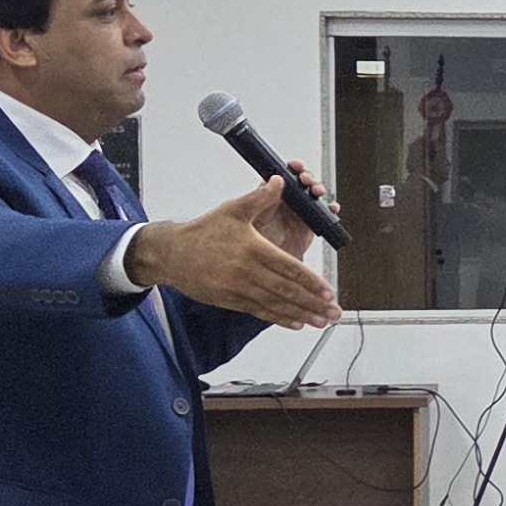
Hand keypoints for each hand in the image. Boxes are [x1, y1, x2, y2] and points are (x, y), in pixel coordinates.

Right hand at [127, 181, 339, 327]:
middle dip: (313, 303)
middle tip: (333, 311)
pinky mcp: (231, 300)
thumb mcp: (232, 210)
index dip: (310, 281)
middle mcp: (247, 273)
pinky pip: (260, 312)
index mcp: (253, 249)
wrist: (171, 254)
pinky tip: (296, 324)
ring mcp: (239, 289)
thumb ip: (259, 198)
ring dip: (301, 314)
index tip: (328, 290)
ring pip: (276, 305)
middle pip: (287, 291)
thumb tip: (280, 182)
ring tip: (321, 321)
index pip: (288, 268)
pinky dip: (280, 319)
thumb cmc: (203, 231)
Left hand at [248, 163, 328, 256]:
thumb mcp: (250, 214)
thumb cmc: (250, 239)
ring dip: (318, 189)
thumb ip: (262, 196)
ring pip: (314, 194)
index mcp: (271, 194)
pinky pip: (324, 213)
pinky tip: (332, 208)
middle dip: (307, 177)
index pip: (284, 175)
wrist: (262, 263)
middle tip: (306, 181)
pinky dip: (330, 209)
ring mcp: (300, 212)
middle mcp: (287, 201)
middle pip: (302, 181)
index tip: (297, 166)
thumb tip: (275, 179)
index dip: (292, 167)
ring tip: (317, 192)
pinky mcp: (310, 225)